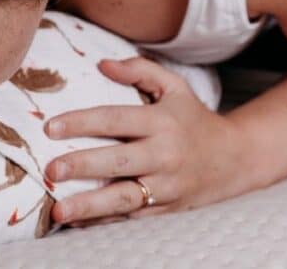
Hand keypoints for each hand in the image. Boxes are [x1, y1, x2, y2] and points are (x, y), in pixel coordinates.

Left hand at [44, 57, 248, 224]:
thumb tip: (102, 64)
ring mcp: (166, 186)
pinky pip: (132, 217)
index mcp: (162, 122)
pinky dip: (104, 221)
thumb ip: (140, 70)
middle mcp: (165, 155)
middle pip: (118, 161)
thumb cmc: (194, 119)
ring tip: (59, 211)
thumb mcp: (175, 87)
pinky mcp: (166, 209)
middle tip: (50, 170)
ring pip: (125, 198)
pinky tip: (77, 223)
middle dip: (82, 166)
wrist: (236, 158)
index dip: (82, 122)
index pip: (116, 119)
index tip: (50, 127)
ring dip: (90, 206)